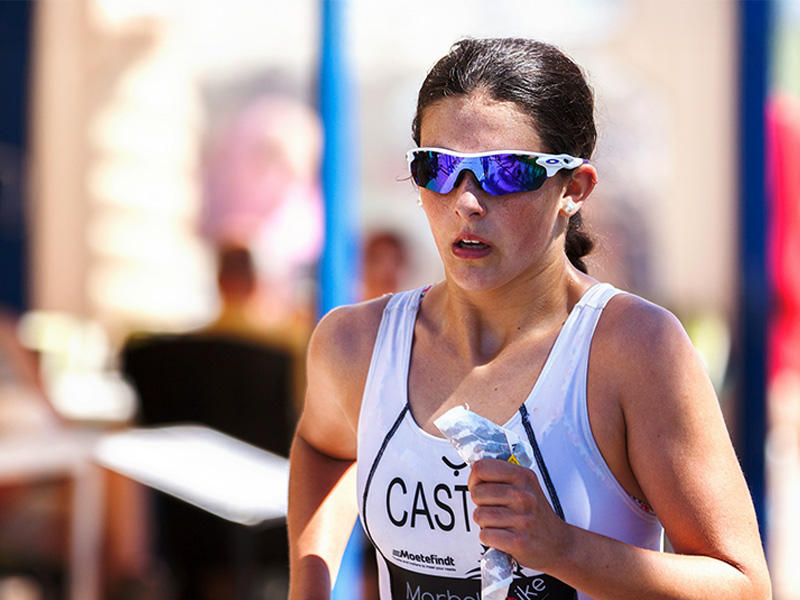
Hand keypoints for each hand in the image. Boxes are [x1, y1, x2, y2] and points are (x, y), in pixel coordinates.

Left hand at [468, 458, 571, 572]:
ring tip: (502, 523)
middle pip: (477, 493)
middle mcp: (524, 496)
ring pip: (479, 515)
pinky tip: (503, 536)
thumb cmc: (536, 515)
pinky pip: (485, 535)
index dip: (475, 479)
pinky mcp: (519, 541)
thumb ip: (502, 476)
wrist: (559, 544)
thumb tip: (474, 472)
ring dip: (485, 523)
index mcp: (523, 476)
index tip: (481, 487)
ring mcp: (522, 519)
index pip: (481, 468)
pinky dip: (489, 538)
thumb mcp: (525, 486)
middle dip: (480, 503)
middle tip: (496, 509)